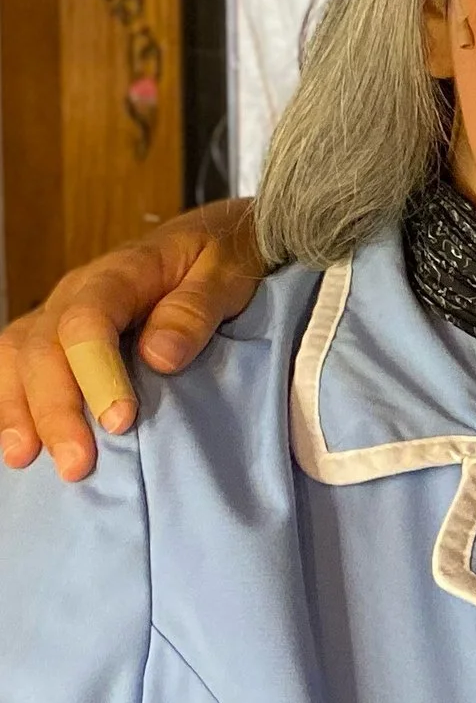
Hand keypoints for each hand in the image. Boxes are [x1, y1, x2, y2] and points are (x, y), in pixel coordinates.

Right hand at [0, 201, 265, 479]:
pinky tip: (16, 443)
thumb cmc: (221, 259)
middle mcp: (76, 292)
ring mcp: (59, 312)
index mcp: (120, 273)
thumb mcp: (226, 274)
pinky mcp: (55, 335)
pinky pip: (15, 366)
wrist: (212, 238)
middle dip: (55, 409)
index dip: (97, 373)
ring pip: (16, 357)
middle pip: (43, 348)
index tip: (119, 421)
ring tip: (25, 459)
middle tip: (76, 464)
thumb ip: (195, 310)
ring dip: (17, 410)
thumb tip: (159, 357)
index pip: (89, 322)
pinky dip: (9, 402)